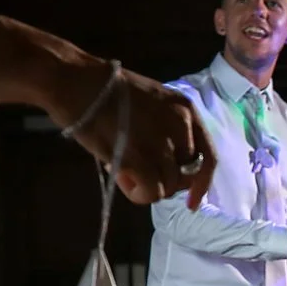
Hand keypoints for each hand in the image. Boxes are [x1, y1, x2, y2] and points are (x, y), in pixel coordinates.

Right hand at [48, 64, 215, 207]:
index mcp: (186, 110)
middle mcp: (180, 126)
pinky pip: (151, 192)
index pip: (208, 157)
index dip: (202, 184)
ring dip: (148, 188)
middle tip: (141, 174)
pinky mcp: (138, 157)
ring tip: (126, 172)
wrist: (78, 83)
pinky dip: (139, 194)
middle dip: (166, 183)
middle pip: (185, 176)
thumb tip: (170, 169)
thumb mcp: (154, 105)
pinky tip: (124, 181)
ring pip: (167, 187)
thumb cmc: (109, 93)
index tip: (192, 202)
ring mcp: (160, 142)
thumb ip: (169, 133)